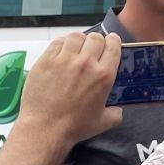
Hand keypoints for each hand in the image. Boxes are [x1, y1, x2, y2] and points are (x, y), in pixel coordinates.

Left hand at [13, 32, 121, 151]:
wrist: (45, 127)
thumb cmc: (74, 126)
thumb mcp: (103, 122)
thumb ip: (115, 113)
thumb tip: (118, 109)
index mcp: (103, 76)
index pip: (113, 46)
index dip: (113, 41)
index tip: (111, 42)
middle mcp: (86, 63)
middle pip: (95, 38)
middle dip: (97, 41)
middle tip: (93, 48)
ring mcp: (64, 59)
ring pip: (76, 36)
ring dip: (79, 40)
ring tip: (77, 48)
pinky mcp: (46, 60)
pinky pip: (57, 42)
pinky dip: (62, 44)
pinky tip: (62, 51)